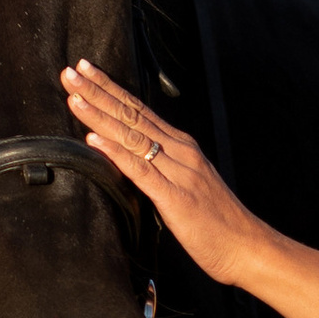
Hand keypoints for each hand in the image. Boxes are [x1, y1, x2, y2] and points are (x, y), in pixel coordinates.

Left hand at [61, 60, 269, 288]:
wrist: (247, 247)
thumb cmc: (218, 223)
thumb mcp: (187, 185)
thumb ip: (163, 170)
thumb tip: (133, 162)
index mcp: (182, 147)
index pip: (140, 110)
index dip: (111, 89)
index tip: (87, 70)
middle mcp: (180, 151)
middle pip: (132, 115)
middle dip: (99, 91)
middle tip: (71, 71)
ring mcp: (178, 171)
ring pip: (132, 136)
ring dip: (100, 114)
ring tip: (75, 96)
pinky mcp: (174, 197)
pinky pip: (140, 170)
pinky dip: (115, 152)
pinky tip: (94, 139)